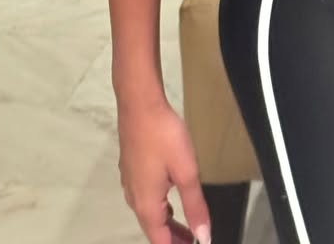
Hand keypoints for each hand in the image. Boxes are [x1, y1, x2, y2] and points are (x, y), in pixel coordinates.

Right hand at [118, 97, 211, 243]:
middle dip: (174, 238)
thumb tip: (204, 237)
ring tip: (187, 227)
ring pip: (149, 213)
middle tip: (196, 240)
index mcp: (147, 205)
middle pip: (153, 229)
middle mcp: (134, 198)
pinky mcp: (131, 168)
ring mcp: (130, 182)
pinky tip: (171, 200)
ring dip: (167, 223)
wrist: (139, 103)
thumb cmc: (164, 137)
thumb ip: (195, 206)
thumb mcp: (186, 171)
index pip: (160, 241)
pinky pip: (146, 198)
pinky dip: (160, 208)